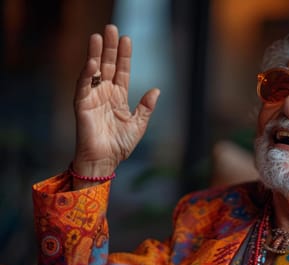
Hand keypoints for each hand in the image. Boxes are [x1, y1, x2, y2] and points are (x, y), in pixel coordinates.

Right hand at [72, 24, 159, 183]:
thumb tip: (156, 90)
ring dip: (96, 54)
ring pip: (94, 71)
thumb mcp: (138, 125)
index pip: (122, 71)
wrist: (105, 162)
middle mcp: (105, 94)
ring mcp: (93, 97)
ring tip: (98, 36)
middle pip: (108, 65)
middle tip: (111, 28)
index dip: (124, 56)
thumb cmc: (120, 146)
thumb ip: (146, 107)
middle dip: (110, 48)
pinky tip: (93, 62)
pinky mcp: (82, 105)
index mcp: (119, 97)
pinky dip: (87, 74)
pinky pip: (84, 86)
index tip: (127, 39)